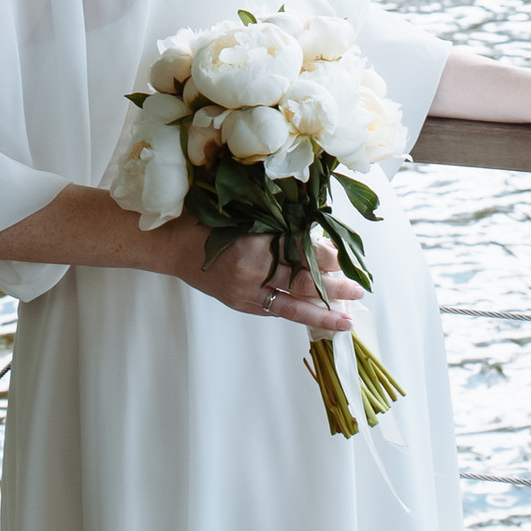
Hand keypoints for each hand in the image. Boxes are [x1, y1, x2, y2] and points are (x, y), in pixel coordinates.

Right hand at [171, 225, 359, 331]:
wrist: (172, 245)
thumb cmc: (206, 220)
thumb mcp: (244, 212)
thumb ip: (276, 221)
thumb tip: (314, 230)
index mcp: (253, 241)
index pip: (299, 250)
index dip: (324, 254)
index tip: (342, 254)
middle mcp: (252, 270)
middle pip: (302, 279)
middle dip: (332, 285)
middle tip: (358, 288)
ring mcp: (246, 291)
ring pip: (292, 303)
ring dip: (322, 310)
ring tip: (346, 318)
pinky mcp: (242, 303)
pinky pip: (277, 310)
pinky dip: (301, 314)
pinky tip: (321, 319)